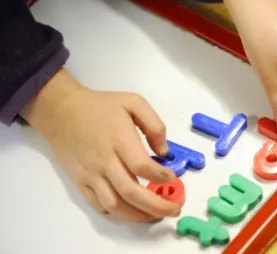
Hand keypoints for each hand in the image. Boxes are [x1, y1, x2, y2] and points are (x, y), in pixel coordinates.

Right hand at [21, 69, 179, 221]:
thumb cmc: (100, 106)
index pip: (141, 166)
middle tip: (174, 209)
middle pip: (131, 192)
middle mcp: (104, 160)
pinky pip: (99, 205)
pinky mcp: (80, 182)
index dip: (160, 176)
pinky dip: (118, 213)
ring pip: (115, 205)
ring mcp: (91, 174)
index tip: (171, 178)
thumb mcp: (133, 102)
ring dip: (138, 215)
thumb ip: (154, 124)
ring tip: (156, 215)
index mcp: (119, 139)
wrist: (61, 111)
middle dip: (156, 205)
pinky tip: (132, 210)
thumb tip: (164, 152)